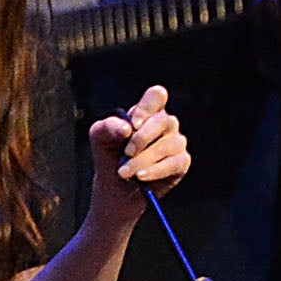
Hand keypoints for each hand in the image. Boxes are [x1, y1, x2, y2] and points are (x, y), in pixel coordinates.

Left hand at [90, 85, 189, 218]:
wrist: (115, 185)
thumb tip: (126, 128)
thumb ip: (107, 127)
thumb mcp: (100, 138)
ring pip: (167, 145)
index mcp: (148, 111)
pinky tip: (140, 177)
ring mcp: (176, 142)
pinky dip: (155, 171)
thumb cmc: (109, 155)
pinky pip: (174, 163)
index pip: (157, 95)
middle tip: (125, 154)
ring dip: (142, 160)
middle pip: (163, 121)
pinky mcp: (181, 162)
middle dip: (141, 139)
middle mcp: (166, 124)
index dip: (146, 108)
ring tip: (124, 173)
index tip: (132, 125)